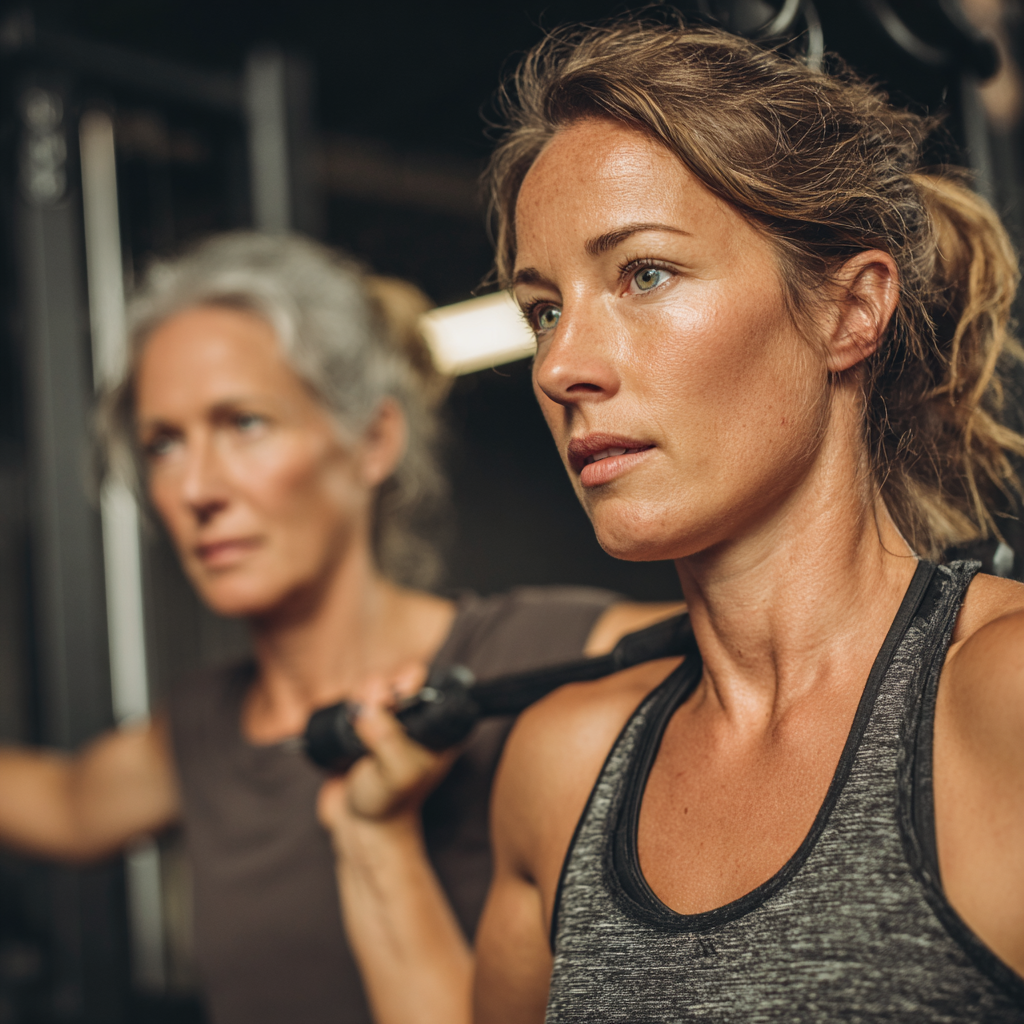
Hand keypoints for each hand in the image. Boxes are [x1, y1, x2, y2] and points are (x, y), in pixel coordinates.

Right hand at [317, 664, 460, 842]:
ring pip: (375, 687)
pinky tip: (348, 718)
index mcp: (437, 728)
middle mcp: (415, 720)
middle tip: (371, 705)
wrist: (359, 828)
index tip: (394, 694)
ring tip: (356, 716)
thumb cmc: (388, 805)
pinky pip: (356, 701)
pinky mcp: (364, 726)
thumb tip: (368, 710)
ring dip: (362, 693)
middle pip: (397, 679)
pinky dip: (348, 702)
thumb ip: (388, 740)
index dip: (409, 680)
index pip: (430, 684)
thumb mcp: (398, 774)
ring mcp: (389, 722)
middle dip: (380, 687)